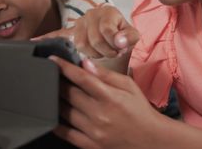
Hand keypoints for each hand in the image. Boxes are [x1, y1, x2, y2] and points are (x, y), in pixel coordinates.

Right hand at [34, 5, 139, 58]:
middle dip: (104, 51)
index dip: (114, 45)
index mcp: (107, 12)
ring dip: (91, 53)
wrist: (115, 37)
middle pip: (93, 39)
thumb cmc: (123, 37)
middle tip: (111, 54)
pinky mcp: (69, 33)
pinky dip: (46, 38)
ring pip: (80, 44)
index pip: (106, 31)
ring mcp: (78, 24)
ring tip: (100, 54)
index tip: (120, 50)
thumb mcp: (133, 36)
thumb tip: (120, 41)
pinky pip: (56, 35)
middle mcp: (90, 15)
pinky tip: (34, 40)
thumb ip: (130, 37)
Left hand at [50, 56, 164, 148]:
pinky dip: (56, 122)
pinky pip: (66, 133)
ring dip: (55, 99)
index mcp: (110, 97)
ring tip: (52, 91)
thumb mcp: (128, 86)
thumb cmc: (140, 110)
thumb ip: (106, 74)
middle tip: (50, 74)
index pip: (81, 78)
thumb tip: (85, 63)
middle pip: (69, 94)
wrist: (151, 139)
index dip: (64, 67)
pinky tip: (53, 113)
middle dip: (57, 81)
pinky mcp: (90, 145)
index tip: (52, 60)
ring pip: (65, 112)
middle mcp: (100, 114)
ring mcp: (94, 131)